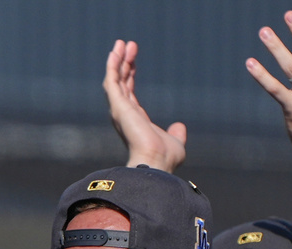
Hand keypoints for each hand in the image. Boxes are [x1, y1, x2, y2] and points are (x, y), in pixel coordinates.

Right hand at [104, 40, 186, 171]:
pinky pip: (112, 81)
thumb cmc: (165, 158)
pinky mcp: (118, 107)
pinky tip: (116, 52)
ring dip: (117, 61)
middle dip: (123, 64)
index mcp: (134, 121)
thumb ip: (175, 133)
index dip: (130, 75)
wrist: (157, 163)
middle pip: (121, 83)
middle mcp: (124, 115)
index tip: (133, 59)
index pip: (129, 93)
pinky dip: (113, 66)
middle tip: (127, 45)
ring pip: (114, 80)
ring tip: (121, 43)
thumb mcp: (175, 141)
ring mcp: (119, 111)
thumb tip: (179, 127)